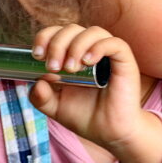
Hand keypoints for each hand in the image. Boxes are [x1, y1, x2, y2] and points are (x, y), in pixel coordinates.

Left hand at [30, 24, 161, 162]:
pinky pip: (114, 43)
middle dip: (58, 44)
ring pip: (93, 31)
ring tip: (70, 69)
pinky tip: (88, 62)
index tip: (37, 55)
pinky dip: (98, 47)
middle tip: (53, 67)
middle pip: (72, 29)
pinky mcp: (124, 61)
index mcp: (72, 54)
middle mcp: (90, 49)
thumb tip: (37, 83)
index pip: (57, 32)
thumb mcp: (54, 107)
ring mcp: (108, 54)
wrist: (109, 133)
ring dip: (76, 46)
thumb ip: (40, 97)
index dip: (45, 37)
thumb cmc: (84, 116)